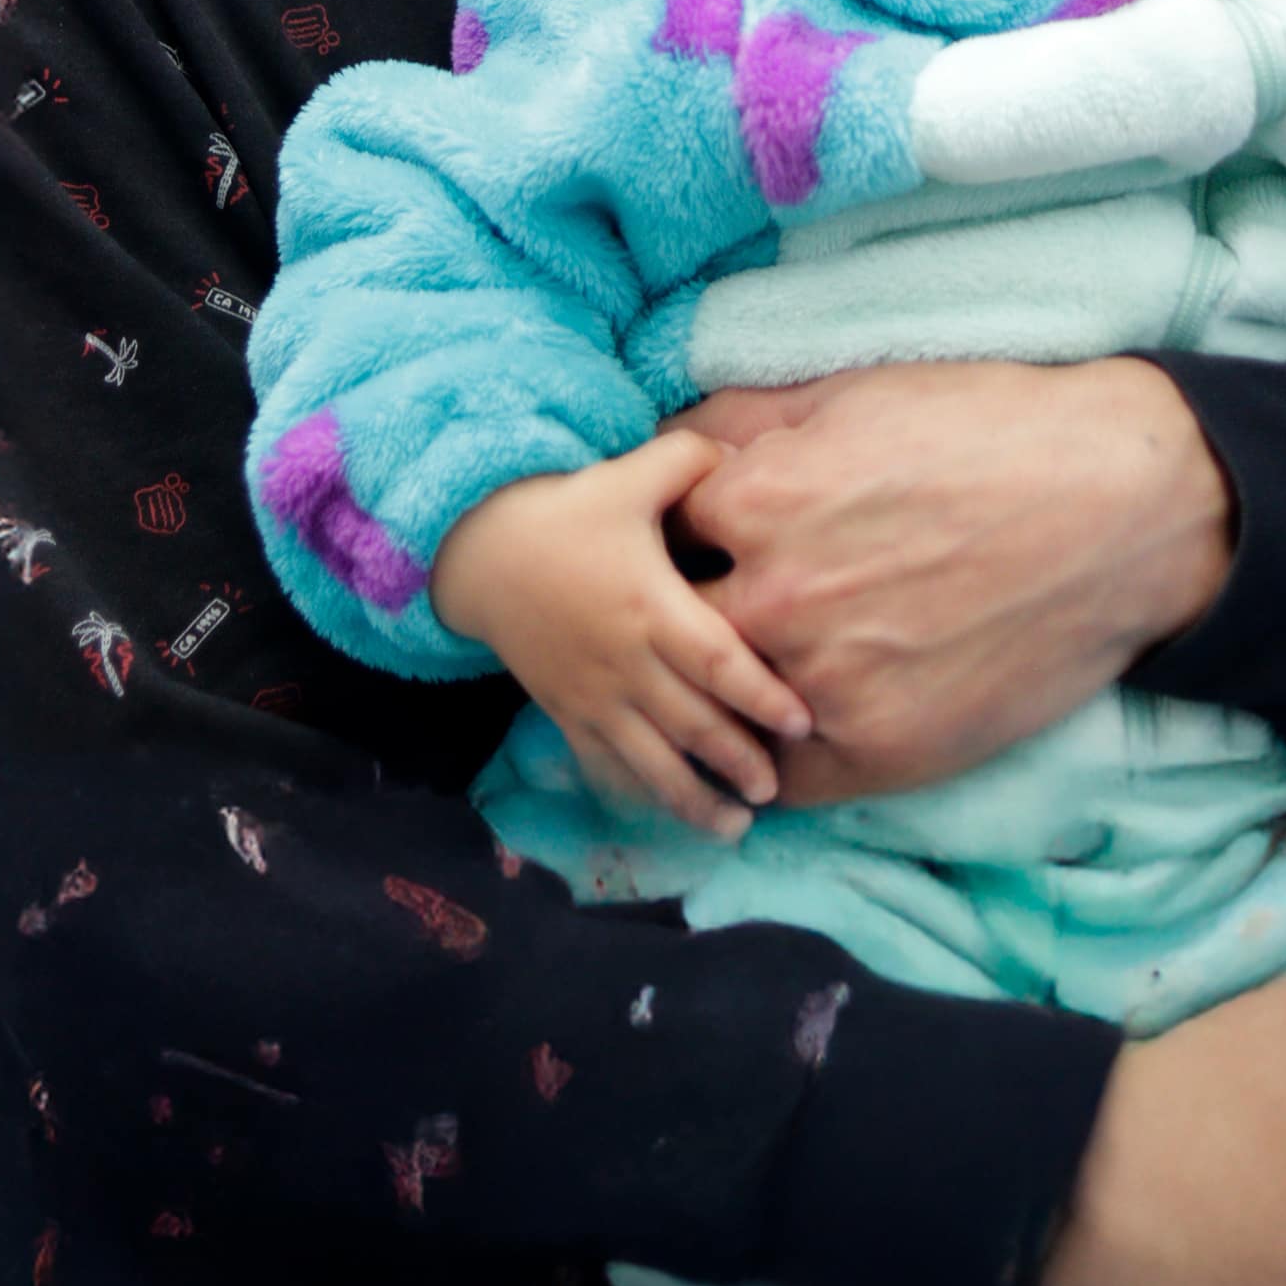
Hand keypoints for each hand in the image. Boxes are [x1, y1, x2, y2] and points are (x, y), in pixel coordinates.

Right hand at [430, 432, 814, 838]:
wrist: (481, 551)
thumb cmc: (568, 510)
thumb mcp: (630, 474)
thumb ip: (694, 462)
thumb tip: (752, 459)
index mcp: (649, 604)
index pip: (716, 660)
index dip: (761, 695)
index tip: (803, 722)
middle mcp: (624, 660)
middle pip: (691, 723)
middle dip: (738, 762)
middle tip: (777, 789)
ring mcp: (592, 695)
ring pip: (649, 761)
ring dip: (693, 798)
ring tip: (736, 827)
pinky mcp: (567, 712)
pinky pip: (604, 765)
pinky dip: (637, 794)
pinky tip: (669, 815)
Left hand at [672, 359, 1233, 804]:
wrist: (1122, 509)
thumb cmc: (992, 433)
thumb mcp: (855, 394)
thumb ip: (744, 421)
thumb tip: (667, 444)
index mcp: (759, 500)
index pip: (657, 537)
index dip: (674, 540)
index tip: (692, 550)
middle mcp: (777, 599)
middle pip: (673, 633)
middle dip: (681, 624)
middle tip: (704, 621)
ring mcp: (827, 684)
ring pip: (722, 713)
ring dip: (724, 700)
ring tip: (739, 688)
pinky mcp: (881, 751)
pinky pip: (784, 780)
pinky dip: (777, 761)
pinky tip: (793, 732)